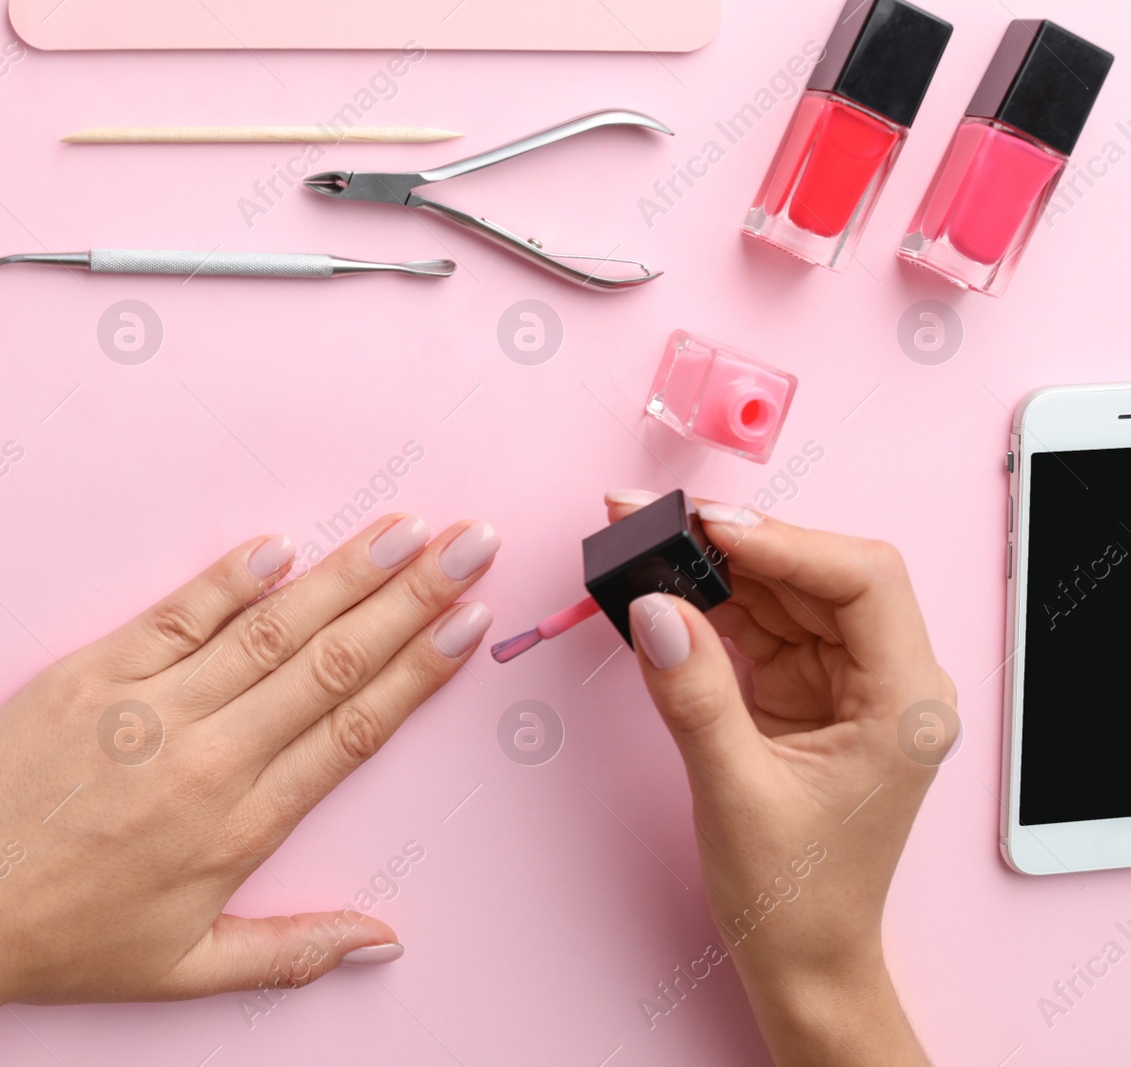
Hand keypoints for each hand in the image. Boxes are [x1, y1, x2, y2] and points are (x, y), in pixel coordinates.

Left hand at [0, 514, 497, 1015]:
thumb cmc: (65, 942)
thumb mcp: (189, 968)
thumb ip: (295, 952)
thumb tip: (386, 939)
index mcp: (241, 826)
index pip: (355, 729)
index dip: (421, 671)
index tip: (471, 624)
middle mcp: (209, 757)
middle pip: (333, 662)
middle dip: (413, 598)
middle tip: (469, 543)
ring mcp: (149, 707)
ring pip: (269, 629)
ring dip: (344, 574)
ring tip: (404, 532)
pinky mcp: (90, 673)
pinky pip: (175, 614)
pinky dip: (229, 578)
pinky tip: (279, 546)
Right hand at [605, 490, 954, 1066]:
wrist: (801, 961)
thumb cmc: (797, 897)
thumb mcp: (736, 793)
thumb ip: (695, 694)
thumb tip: (654, 608)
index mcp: (906, 702)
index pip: (863, 580)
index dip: (786, 540)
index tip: (707, 527)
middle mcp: (888, 681)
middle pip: (818, 573)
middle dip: (735, 543)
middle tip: (652, 519)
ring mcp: (846, 684)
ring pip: (784, 592)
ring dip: (714, 568)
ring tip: (643, 543)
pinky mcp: (806, 693)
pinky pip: (759, 627)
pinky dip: (709, 606)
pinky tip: (661, 591)